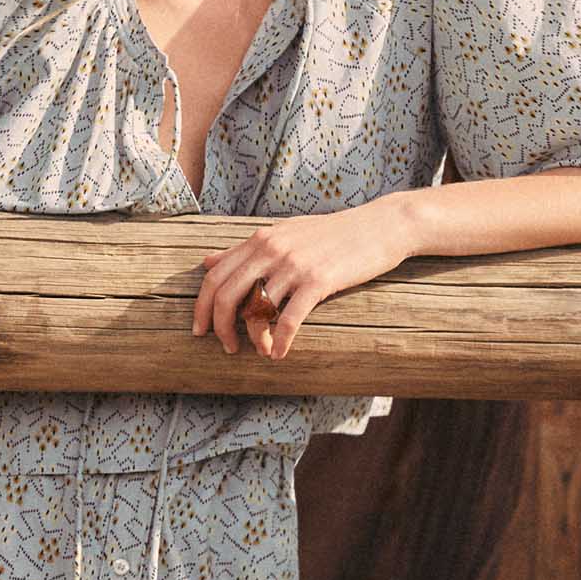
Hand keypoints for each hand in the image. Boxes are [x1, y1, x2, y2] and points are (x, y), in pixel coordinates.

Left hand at [191, 194, 418, 357]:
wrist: (381, 225)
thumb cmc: (333, 234)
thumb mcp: (285, 233)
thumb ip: (246, 250)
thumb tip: (207, 261)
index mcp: (260, 239)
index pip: (215, 276)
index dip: (201, 307)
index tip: (200, 330)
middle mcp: (272, 250)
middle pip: (227, 295)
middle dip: (220, 328)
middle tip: (226, 348)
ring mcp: (294, 265)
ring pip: (256, 309)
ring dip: (254, 339)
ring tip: (261, 352)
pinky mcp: (319, 281)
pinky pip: (289, 318)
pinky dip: (280, 341)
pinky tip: (279, 354)